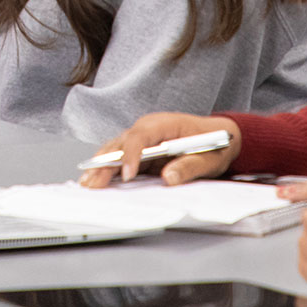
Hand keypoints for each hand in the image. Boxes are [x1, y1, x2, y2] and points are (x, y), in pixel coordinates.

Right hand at [79, 113, 240, 186]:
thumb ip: (190, 167)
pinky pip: (119, 156)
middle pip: (122, 143)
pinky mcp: (139, 150)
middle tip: (93, 182)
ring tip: (87, 183)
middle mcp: (148, 127)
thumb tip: (169, 177)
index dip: (132, 154)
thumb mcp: (210, 158)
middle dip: (106, 162)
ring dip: (100, 165)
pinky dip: (105, 167)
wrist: (219, 137)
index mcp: (165, 123)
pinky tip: (94, 179)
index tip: (127, 174)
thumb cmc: (214, 143)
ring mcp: (141, 137)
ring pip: (115, 149)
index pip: (142, 135)